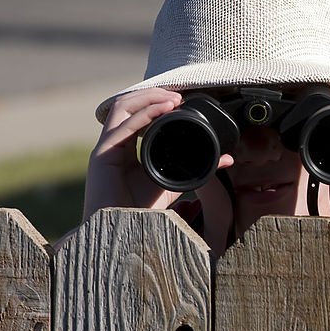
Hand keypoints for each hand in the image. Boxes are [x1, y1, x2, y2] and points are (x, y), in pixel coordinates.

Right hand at [83, 87, 231, 220]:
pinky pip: (123, 126)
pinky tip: (163, 109)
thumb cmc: (143, 213)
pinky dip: (145, 113)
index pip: (138, 114)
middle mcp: (114, 144)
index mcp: (126, 148)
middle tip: (179, 96)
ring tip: (173, 99)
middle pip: (129, 105)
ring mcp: (106, 148)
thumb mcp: (175, 184)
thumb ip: (196, 170)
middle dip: (154, 95)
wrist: (122, 235)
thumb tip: (227, 159)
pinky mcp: (103, 155)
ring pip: (122, 107)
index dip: (157, 103)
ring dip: (149, 97)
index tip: (182, 101)